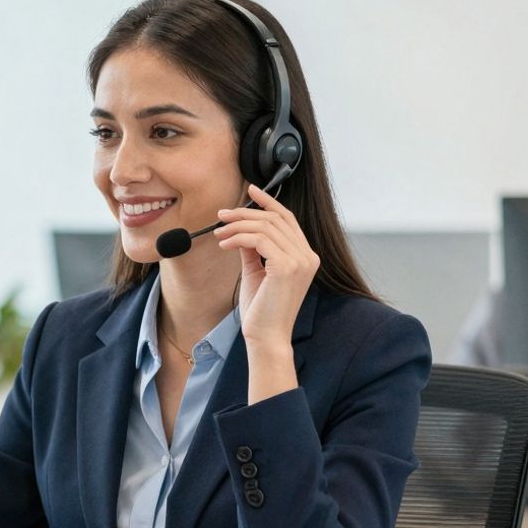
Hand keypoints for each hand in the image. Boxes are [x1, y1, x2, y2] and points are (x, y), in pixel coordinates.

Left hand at [213, 184, 319, 347]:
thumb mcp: (257, 272)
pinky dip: (238, 237)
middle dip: (245, 212)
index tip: (250, 189)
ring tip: (219, 233)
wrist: (266, 338)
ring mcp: (300, 261)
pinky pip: (258, 239)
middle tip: (221, 215)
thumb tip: (241, 229)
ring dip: (237, 226)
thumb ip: (254, 249)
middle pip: (275, 218)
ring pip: (265, 226)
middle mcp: (308, 256)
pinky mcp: (286, 267)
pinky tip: (225, 244)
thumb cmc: (261, 310)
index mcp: (305, 257)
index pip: (288, 219)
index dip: (269, 201)